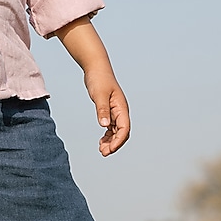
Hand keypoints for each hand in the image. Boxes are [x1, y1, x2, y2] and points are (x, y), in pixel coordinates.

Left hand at [55, 17, 131, 155]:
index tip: (109, 150)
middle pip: (122, 132)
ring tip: (101, 150)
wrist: (96, 68)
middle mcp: (121, 111)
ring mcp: (116, 111)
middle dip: (115, 144)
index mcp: (121, 107)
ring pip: (117, 131)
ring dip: (111, 141)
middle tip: (103, 153)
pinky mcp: (109, 110)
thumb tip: (105, 126)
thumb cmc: (99, 79)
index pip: (124, 129)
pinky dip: (107, 135)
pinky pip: (111, 127)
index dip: (118, 141)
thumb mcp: (99, 95)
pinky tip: (101, 141)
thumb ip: (102, 110)